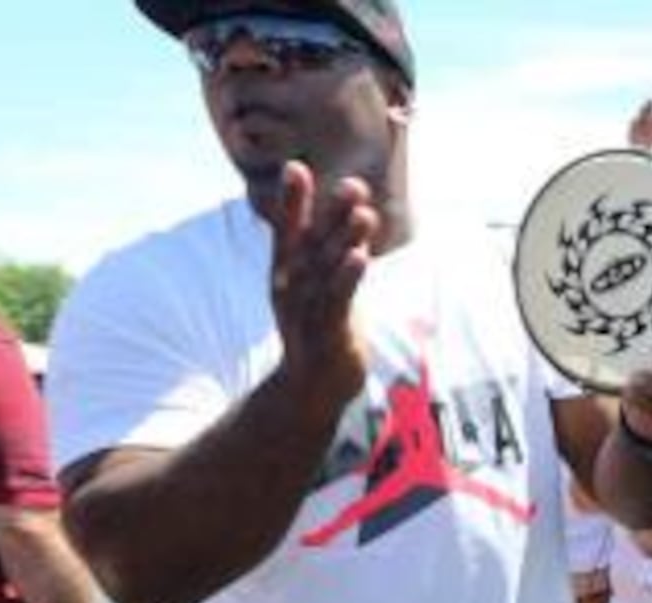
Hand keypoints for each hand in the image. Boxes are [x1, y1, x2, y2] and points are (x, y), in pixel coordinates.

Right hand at [270, 162, 377, 394]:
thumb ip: (332, 249)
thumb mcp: (322, 285)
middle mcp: (292, 286)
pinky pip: (337, 302)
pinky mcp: (327, 333)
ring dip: (345, 241)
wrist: (311, 386)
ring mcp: (307, 310)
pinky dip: (347, 279)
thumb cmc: (321, 326)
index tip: (296, 167)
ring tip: (363, 214)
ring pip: (327, 270)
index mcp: (288, 271)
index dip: (293, 201)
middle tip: (354, 185)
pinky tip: (359, 258)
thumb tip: (349, 210)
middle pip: (313, 244)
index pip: (288, 229)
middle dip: (333, 214)